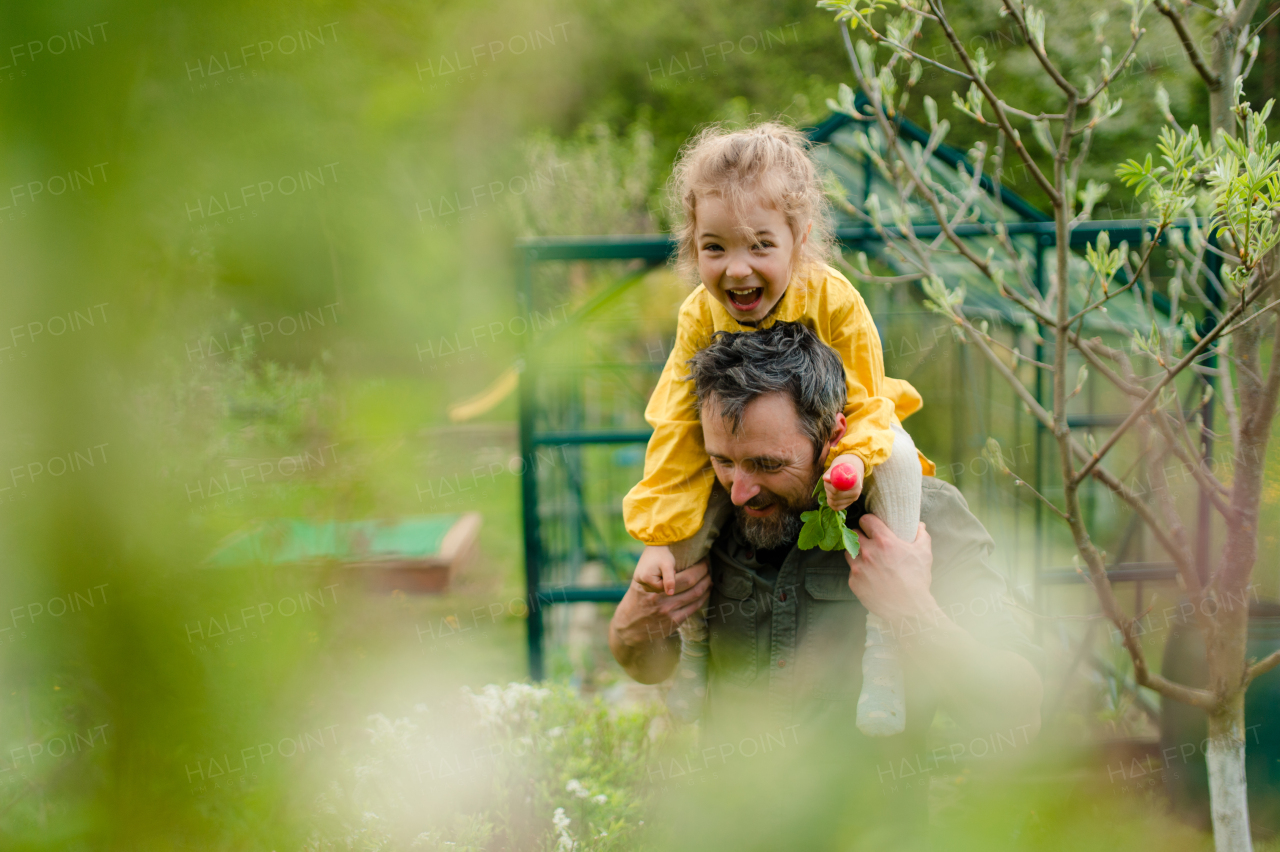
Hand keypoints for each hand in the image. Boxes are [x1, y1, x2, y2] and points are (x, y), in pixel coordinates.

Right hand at [610, 559, 711, 682]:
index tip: (703, 560)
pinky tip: (705, 591)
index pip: (684, 577)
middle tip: (708, 567)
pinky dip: (703, 598)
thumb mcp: (642, 583)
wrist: (629, 625)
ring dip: (706, 585)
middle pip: (693, 585)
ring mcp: (669, 613)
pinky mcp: (674, 623)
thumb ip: (658, 575)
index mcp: (654, 588)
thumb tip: (680, 560)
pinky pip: (694, 608)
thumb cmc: (637, 598)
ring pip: (696, 596)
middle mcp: (662, 601)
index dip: (698, 568)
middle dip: (705, 574)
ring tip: (709, 577)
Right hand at [635, 544, 677, 594]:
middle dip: (663, 581)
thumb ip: (669, 581)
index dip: (668, 580)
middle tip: (665, 569)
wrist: (655, 545)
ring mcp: (637, 578)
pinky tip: (656, 572)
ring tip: (660, 570)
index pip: (661, 588)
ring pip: (653, 588)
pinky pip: (649, 584)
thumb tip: (670, 594)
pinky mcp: (637, 577)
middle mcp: (638, 579)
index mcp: (645, 578)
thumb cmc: (663, 555)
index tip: (669, 570)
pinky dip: (654, 580)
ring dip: (659, 581)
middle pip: (656, 589)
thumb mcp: (668, 567)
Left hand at [823, 454, 864, 510]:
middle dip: (827, 488)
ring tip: (831, 486)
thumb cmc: (844, 464)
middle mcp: (856, 493)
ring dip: (828, 494)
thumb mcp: (838, 464)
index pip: (837, 490)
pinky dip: (831, 501)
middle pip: (834, 496)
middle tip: (828, 481)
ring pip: (833, 502)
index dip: (829, 485)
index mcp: (855, 482)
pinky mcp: (849, 503)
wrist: (853, 467)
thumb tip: (825, 478)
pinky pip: (836, 507)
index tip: (828, 479)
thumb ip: (831, 471)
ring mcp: (853, 499)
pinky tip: (832, 493)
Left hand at [845, 515, 940, 627]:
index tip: (871, 526)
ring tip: (867, 559)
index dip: (869, 522)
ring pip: (849, 552)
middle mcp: (867, 552)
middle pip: (854, 534)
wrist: (909, 609)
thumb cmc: (917, 580)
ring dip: (856, 553)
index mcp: (883, 541)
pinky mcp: (853, 582)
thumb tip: (919, 525)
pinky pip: (851, 571)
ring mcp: (858, 568)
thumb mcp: (924, 554)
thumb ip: (921, 535)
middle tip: (869, 542)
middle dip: (861, 536)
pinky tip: (869, 576)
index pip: (866, 520)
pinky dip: (858, 572)